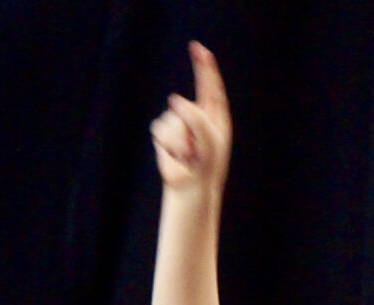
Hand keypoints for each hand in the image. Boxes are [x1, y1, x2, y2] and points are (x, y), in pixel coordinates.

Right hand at [150, 42, 230, 194]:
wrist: (191, 187)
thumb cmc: (207, 164)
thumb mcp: (209, 138)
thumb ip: (195, 116)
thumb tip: (174, 98)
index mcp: (215, 113)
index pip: (209, 84)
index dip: (204, 66)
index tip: (198, 48)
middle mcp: (196, 116)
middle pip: (182, 105)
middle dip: (184, 121)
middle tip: (193, 151)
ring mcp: (178, 124)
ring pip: (169, 119)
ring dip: (177, 142)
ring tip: (187, 156)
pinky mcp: (163, 135)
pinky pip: (158, 129)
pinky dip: (166, 145)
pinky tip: (175, 156)